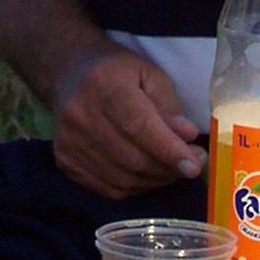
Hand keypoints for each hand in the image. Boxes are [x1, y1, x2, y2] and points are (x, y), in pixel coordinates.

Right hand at [52, 45, 205, 195]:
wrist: (68, 74)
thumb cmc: (115, 71)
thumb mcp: (149, 75)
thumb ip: (169, 106)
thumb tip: (187, 138)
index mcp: (104, 85)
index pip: (139, 126)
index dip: (168, 149)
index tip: (194, 165)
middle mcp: (80, 116)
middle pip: (133, 158)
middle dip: (168, 168)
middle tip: (191, 164)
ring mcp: (69, 142)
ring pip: (123, 179)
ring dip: (155, 180)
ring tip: (171, 168)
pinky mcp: (65, 161)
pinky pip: (109, 188)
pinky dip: (135, 186)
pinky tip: (146, 173)